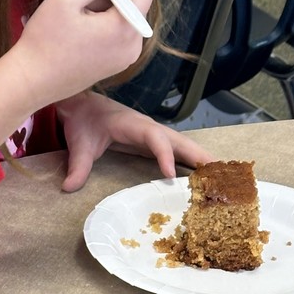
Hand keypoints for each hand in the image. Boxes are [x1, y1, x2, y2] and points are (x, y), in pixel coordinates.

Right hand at [15, 0, 155, 103]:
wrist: (31, 81)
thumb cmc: (45, 39)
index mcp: (126, 28)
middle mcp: (133, 45)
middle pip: (135, 3)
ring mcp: (126, 58)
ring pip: (126, 17)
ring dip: (105, 5)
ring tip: (74, 8)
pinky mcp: (116, 65)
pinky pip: (119, 34)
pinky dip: (104, 22)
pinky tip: (78, 24)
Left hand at [56, 90, 213, 191]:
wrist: (82, 106)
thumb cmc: (84, 122)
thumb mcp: (78, 143)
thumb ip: (76, 165)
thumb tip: (69, 187)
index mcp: (132, 124)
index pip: (154, 137)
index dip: (163, 154)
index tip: (169, 174)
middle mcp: (149, 128)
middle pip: (179, 140)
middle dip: (198, 156)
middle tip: (219, 174)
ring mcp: (154, 134)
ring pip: (182, 145)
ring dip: (202, 159)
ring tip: (224, 177)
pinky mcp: (154, 142)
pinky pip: (177, 151)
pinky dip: (193, 161)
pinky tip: (206, 175)